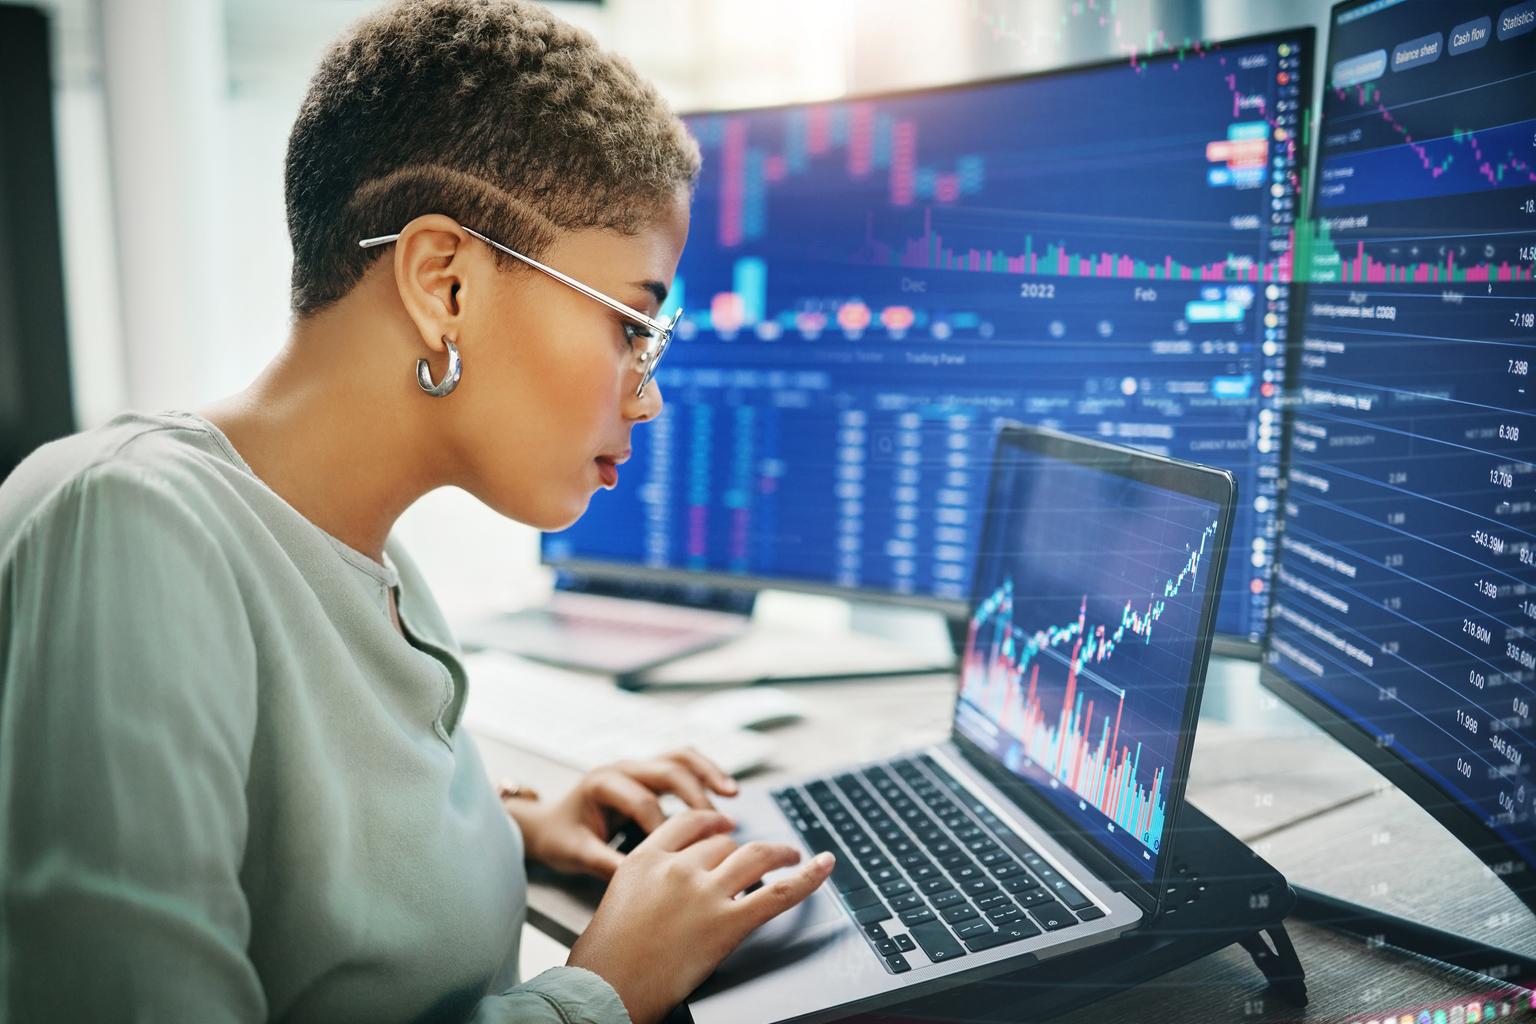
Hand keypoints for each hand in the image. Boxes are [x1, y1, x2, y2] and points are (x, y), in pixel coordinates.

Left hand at [504, 746, 739, 878]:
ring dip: (707, 773)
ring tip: (732, 793)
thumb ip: (607, 865)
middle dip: (696, 796)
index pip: (643, 803)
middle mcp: (622, 768)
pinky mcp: (648, 773)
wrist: (548, 822)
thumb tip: (644, 884)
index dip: (666, 830)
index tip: (685, 857)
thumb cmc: (560, 836)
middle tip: (720, 824)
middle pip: (668, 771)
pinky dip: (704, 772)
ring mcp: (637, 766)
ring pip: (679, 758)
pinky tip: (725, 789)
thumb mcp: (577, 853)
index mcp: (601, 784)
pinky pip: (682, 763)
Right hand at [567, 809, 834, 1023]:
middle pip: (723, 844)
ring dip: (779, 853)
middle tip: (756, 863)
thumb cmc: (605, 959)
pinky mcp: (728, 923)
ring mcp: (704, 893)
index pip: (690, 824)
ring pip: (753, 856)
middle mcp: (677, 867)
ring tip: (792, 855)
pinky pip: (779, 893)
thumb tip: (674, 886)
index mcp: (646, 859)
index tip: (726, 827)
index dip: (714, 823)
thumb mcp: (618, 899)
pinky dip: (808, 877)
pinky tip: (824, 865)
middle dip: (740, 853)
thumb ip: (649, 881)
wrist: (604, 991)